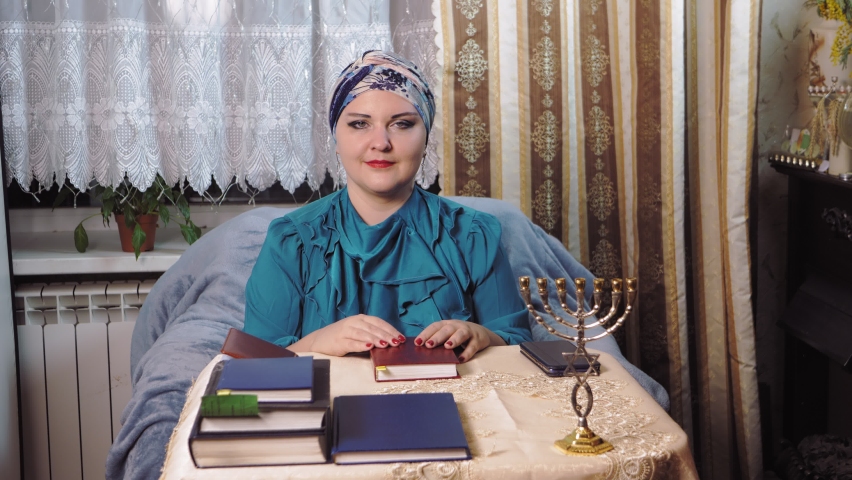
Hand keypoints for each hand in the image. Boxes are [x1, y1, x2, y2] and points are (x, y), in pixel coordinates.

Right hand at [289, 315, 404, 355]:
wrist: (319, 341)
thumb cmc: (343, 337)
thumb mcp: (358, 332)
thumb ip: (371, 334)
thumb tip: (392, 342)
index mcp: (360, 319)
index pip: (378, 322)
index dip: (390, 329)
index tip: (401, 337)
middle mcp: (353, 322)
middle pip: (372, 328)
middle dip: (386, 335)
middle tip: (397, 342)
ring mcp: (345, 331)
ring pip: (363, 334)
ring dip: (375, 339)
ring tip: (385, 345)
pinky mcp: (338, 341)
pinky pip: (351, 343)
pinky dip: (360, 344)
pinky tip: (368, 347)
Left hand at [415, 320, 505, 362]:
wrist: (481, 333)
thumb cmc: (458, 336)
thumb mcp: (448, 336)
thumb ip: (437, 341)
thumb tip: (421, 351)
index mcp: (446, 325)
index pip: (434, 327)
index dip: (426, 334)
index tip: (417, 342)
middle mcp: (456, 326)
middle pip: (446, 329)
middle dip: (437, 337)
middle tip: (429, 345)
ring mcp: (468, 332)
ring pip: (461, 334)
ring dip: (453, 340)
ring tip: (447, 347)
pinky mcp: (478, 340)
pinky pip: (472, 346)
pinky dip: (467, 352)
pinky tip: (461, 359)